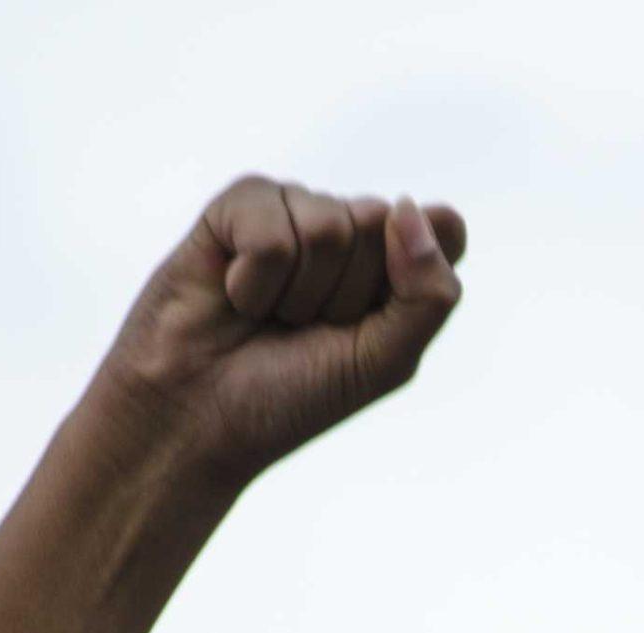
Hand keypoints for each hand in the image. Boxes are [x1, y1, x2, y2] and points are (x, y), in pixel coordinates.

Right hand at [88, 176, 465, 487]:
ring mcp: (295, 212)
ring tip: (268, 317)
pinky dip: (255, 279)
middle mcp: (350, 233)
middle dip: (347, 295)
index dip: (414, 273)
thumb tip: (406, 207)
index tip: (372, 324)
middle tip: (307, 329)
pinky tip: (233, 295)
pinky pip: (272, 225)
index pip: (445, 230)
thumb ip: (427, 295)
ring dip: (298, 293)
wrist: (198, 415)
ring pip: (329, 224)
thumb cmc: (291, 397)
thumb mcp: (383, 362)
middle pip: (385, 224)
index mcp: (395, 270)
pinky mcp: (241, 206)